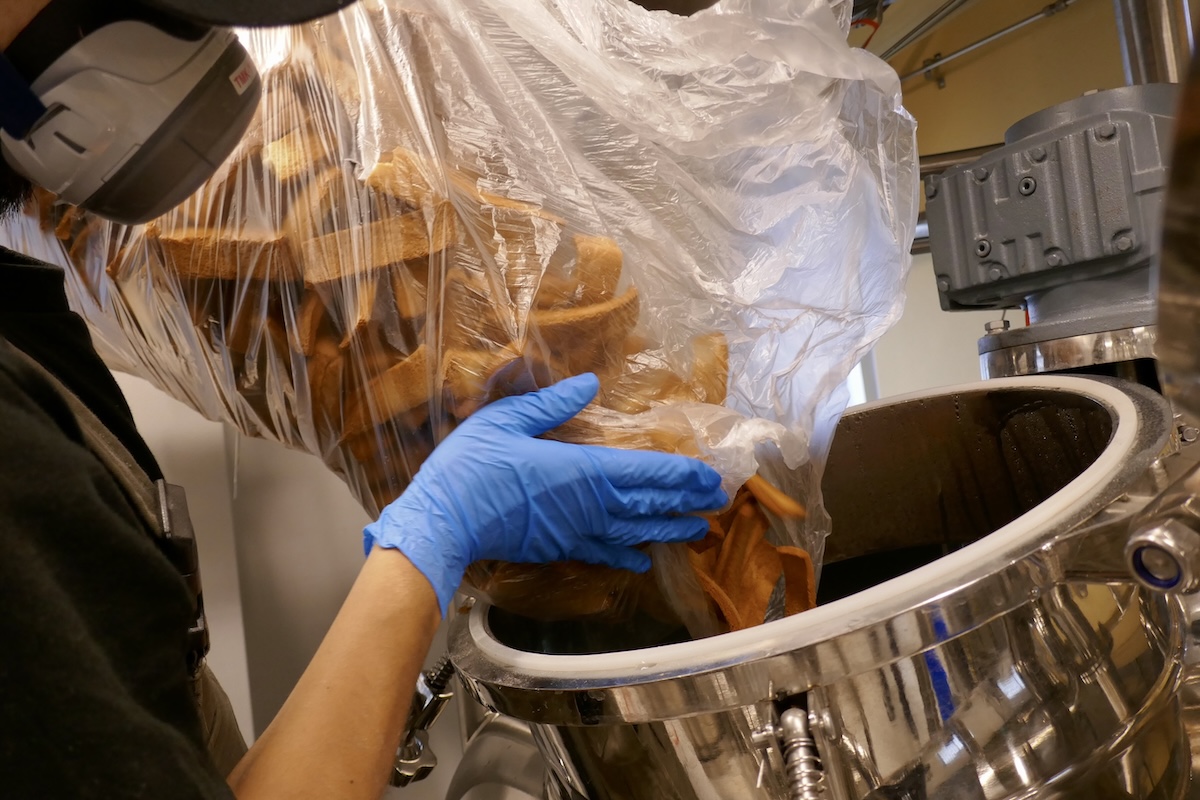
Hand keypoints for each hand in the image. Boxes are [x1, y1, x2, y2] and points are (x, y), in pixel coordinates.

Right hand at [364, 373, 727, 613]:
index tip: (712, 475)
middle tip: (720, 501)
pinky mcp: (559, 549)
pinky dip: (627, 556)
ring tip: (697, 531)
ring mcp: (576, 532)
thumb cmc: (470, 466)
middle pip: (650, 504)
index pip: (648, 471)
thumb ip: (552, 405)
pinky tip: (643, 560)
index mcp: (583, 469)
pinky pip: (603, 554)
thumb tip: (590, 384)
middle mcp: (590, 505)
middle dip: (687, 502)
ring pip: (634, 532)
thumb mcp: (507, 420)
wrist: (443, 523)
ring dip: (668, 530)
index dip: (683, 473)